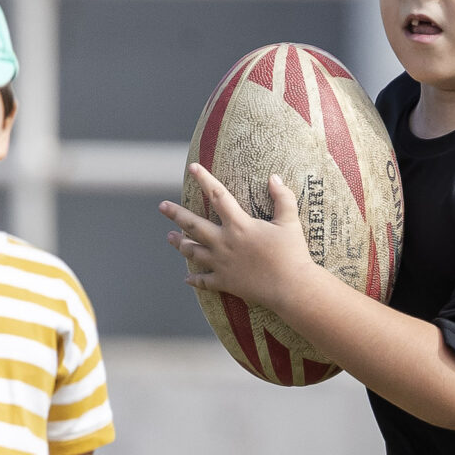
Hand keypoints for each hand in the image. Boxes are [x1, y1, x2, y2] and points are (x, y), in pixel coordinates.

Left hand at [159, 164, 320, 309]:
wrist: (291, 287)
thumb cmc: (292, 253)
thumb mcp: (290, 222)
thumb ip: (282, 198)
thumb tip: (275, 178)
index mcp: (239, 225)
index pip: (218, 196)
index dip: (205, 179)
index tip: (193, 167)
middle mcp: (224, 242)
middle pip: (193, 225)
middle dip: (175, 214)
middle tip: (162, 206)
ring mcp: (221, 264)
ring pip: (193, 252)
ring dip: (179, 244)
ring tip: (170, 237)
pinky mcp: (224, 282)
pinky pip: (203, 281)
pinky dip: (193, 279)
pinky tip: (186, 277)